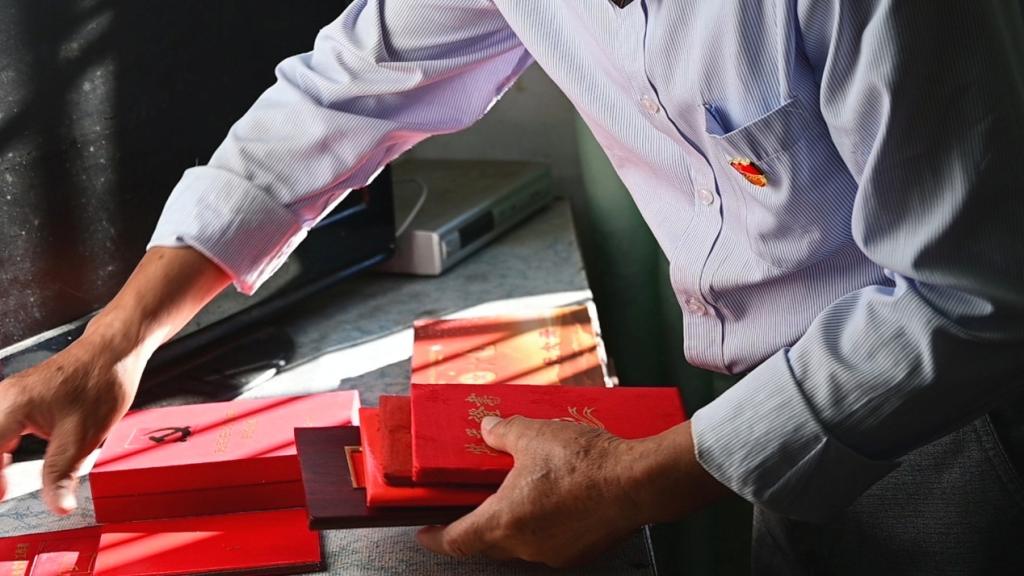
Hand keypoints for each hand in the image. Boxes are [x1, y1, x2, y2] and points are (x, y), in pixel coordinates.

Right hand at [0, 247, 229, 514]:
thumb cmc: (101, 382)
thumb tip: (58, 506)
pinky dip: (1, 450)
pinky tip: (8, 466)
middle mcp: (3, 400)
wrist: (114, 352)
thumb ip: (62, 474)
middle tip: (5, 492)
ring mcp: (8, 399)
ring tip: (7, 484)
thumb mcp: (82, 437)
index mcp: (11, 407)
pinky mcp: (18, 402)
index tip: (3, 498)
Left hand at [417, 414, 728, 566]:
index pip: (455, 541)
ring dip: (515, 522)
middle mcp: (524, 546)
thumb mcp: (532, 433)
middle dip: (476, 526)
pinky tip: (556, 498)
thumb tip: (488, 429)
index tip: (423, 530)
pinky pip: (550, 540)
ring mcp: (554, 553)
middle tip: (471, 504)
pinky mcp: (581, 552)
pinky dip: (544, 524)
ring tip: (520, 492)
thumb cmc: (582, 462)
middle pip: (486, 545)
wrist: (637, 482)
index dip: (434, 535)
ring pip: (520, 543)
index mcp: (503, 522)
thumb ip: (502, 432)